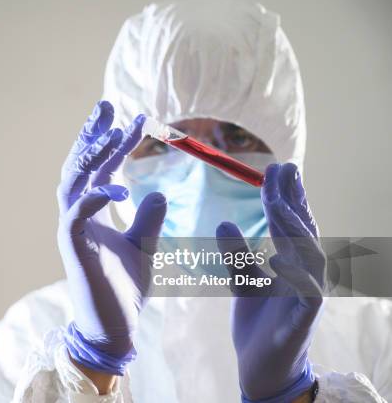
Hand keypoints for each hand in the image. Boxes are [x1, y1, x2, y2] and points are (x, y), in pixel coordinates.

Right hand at [57, 101, 166, 376]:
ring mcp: (72, 229)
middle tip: (107, 105)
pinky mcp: (73, 246)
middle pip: (79, 166)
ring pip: (73, 182)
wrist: (115, 326)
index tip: (133, 118)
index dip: (114, 143)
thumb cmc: (124, 288)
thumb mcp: (145, 246)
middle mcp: (78, 215)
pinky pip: (79, 212)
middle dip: (92, 135)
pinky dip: (97, 196)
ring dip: (90, 156)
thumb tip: (159, 193)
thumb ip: (149, 219)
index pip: (100, 169)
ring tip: (110, 132)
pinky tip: (120, 187)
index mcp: (92, 213)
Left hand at [216, 163, 324, 401]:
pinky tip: (278, 259)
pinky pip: (308, 292)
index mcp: (292, 263)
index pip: (290, 223)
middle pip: (303, 229)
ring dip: (293, 227)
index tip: (275, 169)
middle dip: (292, 198)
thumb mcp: (242, 280)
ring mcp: (307, 295)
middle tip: (282, 169)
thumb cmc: (258, 323)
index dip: (285, 196)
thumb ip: (236, 253)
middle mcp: (305, 273)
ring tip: (274, 203)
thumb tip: (226, 220)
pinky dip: (297, 274)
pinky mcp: (304, 318)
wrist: (260, 366)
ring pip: (310, 254)